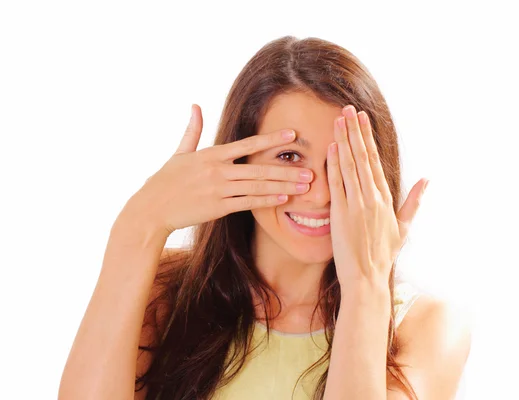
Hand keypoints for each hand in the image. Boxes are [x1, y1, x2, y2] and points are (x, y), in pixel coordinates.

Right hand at [128, 104, 313, 235]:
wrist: (150, 209)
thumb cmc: (165, 180)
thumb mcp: (179, 153)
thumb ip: (192, 130)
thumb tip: (195, 105)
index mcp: (211, 155)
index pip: (247, 144)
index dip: (271, 139)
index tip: (292, 135)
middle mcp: (217, 171)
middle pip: (259, 168)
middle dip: (287, 170)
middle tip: (311, 170)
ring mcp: (218, 190)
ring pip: (257, 186)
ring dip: (283, 186)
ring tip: (304, 186)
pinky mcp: (217, 208)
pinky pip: (247, 204)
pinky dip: (266, 200)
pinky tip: (283, 199)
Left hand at [326, 105, 428, 294]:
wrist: (367, 277)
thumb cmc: (383, 254)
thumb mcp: (404, 228)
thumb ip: (413, 202)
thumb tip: (427, 180)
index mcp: (386, 198)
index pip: (375, 160)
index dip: (367, 137)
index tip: (362, 119)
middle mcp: (372, 197)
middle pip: (362, 157)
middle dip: (355, 131)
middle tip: (348, 109)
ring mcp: (357, 204)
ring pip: (350, 165)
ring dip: (344, 140)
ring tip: (338, 120)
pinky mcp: (341, 213)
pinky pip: (338, 183)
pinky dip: (335, 164)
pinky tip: (332, 146)